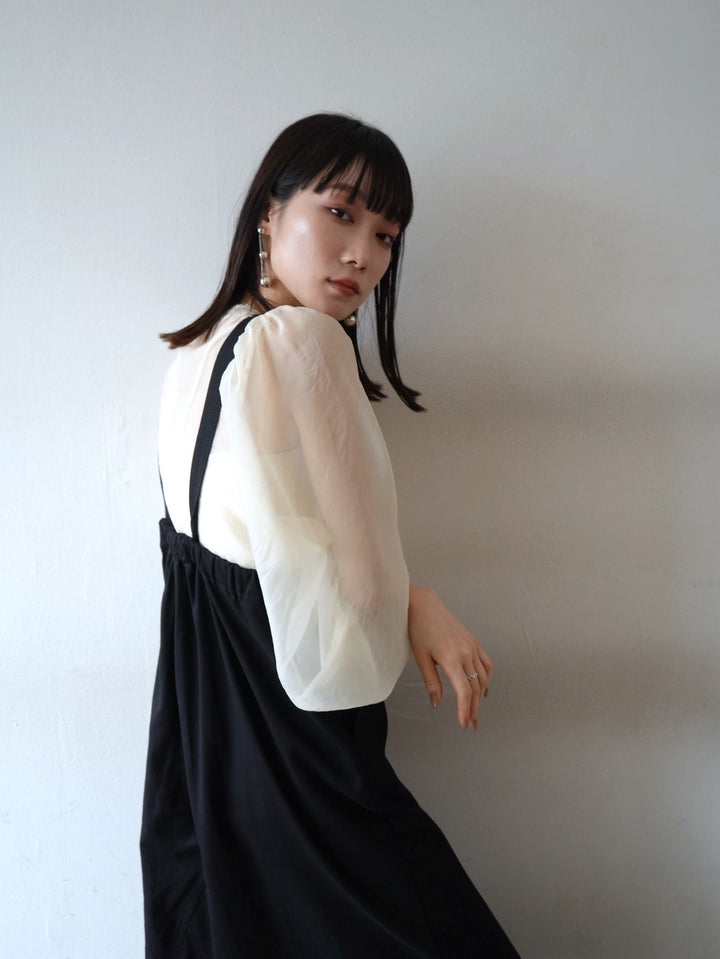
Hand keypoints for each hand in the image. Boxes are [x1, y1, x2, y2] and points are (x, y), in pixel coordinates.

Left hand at [408, 585, 492, 729]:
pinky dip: (487, 678)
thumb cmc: (418, 629)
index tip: (464, 723)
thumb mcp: (421, 658)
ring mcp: (472, 647)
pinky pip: (486, 664)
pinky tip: (483, 688)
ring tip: (476, 711)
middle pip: (476, 688)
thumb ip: (431, 682)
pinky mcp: (473, 642)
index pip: (464, 692)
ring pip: (483, 678)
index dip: (465, 710)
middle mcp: (466, 653)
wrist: (425, 605)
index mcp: (452, 659)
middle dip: (474, 709)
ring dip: (481, 697)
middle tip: (472, 724)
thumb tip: (437, 703)